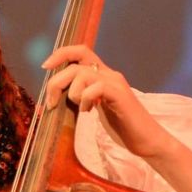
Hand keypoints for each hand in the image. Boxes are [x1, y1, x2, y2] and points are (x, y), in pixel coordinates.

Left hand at [41, 45, 177, 159]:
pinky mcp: (120, 95)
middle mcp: (109, 74)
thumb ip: (76, 99)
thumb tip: (48, 103)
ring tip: (80, 109)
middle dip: (56, 82)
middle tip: (52, 103)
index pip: (80, 51)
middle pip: (74, 65)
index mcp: (101, 75)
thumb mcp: (91, 109)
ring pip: (82, 74)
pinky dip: (85, 99)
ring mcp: (115, 83)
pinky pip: (95, 87)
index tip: (45, 66)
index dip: (61, 54)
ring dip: (72, 93)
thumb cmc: (120, 125)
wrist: (146, 139)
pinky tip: (89, 112)